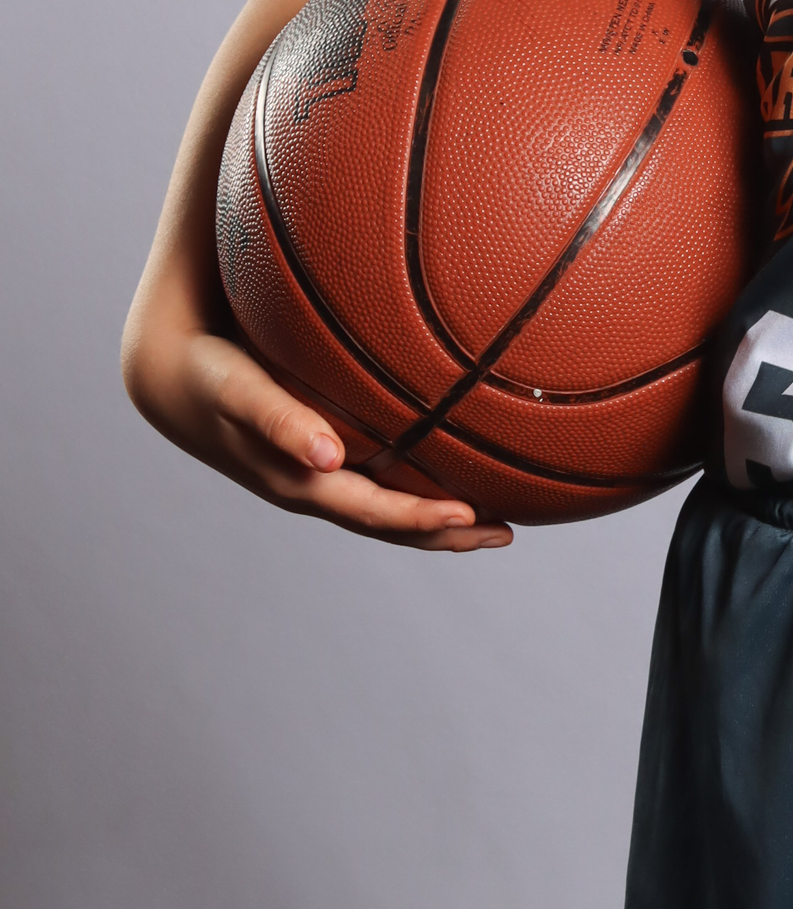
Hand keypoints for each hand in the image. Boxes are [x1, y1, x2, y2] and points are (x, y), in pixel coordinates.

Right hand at [123, 306, 511, 551]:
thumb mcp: (238, 391)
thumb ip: (278, 418)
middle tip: (506, 535)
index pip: (372, 511)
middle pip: (388, 523)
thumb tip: (327, 455)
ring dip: (437, 519)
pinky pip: (376, 483)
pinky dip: (416, 488)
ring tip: (495, 522)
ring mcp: (316, 477)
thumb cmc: (209, 374)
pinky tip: (452, 474)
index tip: (470, 517)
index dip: (419, 518)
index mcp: (299, 481)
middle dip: (445, 532)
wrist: (170, 374)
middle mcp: (313, 488)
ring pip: (385, 509)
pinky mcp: (318, 457)